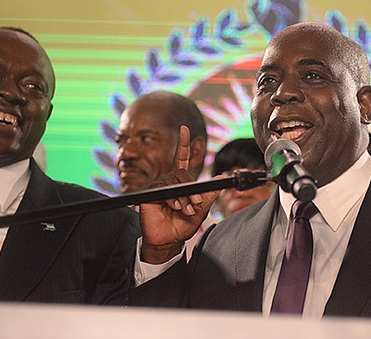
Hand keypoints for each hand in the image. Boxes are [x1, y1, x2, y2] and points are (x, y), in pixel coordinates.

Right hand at [139, 125, 218, 263]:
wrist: (170, 241)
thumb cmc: (183, 225)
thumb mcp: (201, 209)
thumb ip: (210, 194)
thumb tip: (221, 178)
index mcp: (181, 182)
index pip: (181, 158)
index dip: (183, 144)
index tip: (185, 128)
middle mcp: (169, 181)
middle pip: (181, 173)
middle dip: (192, 190)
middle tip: (196, 204)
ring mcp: (159, 187)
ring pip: (174, 182)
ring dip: (184, 198)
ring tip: (186, 210)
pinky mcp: (150, 194)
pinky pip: (164, 190)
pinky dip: (173, 200)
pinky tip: (174, 208)